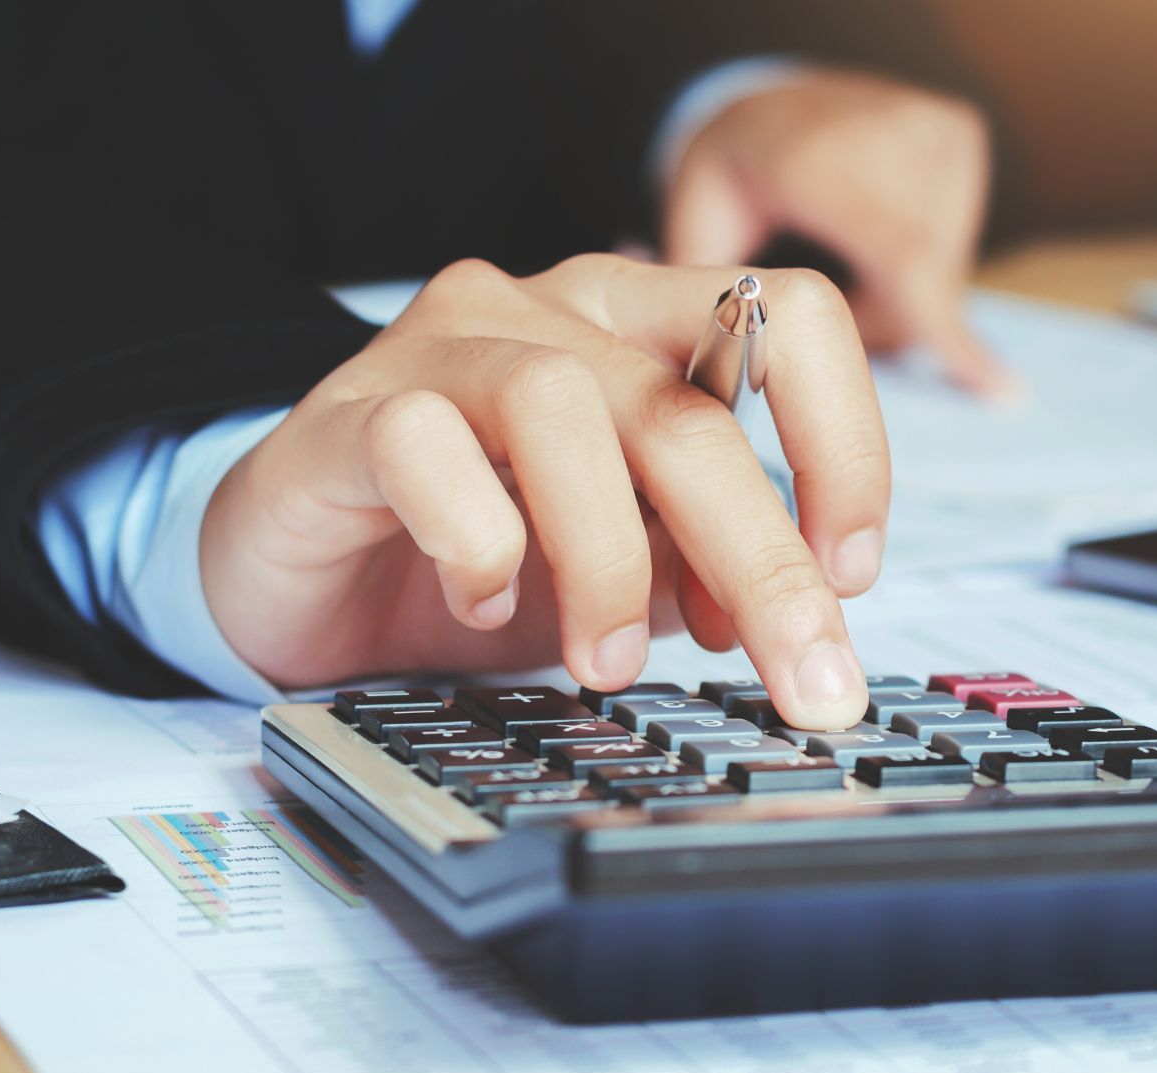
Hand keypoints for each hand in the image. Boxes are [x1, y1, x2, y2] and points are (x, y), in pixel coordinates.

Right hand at [200, 256, 888, 729]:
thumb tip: (803, 620)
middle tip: (799, 677)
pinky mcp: (348, 413)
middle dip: (763, 560)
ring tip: (610, 658)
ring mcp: (446, 346)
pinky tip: (481, 601)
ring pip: (565, 408)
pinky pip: (425, 449)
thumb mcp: (633, 565)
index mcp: (647, 326)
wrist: (306, 576)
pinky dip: (476, 542)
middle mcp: (555, 311)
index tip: (850, 572)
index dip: (846, 444)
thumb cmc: (480, 555)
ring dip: (611, 556)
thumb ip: (711, 567)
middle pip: (691, 407)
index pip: (792, 324)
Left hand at [664, 70, 1017, 399]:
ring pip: (943, 272)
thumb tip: (714, 374)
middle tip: (828, 301)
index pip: (906, 261)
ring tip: (846, 252)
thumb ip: (713, 296)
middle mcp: (895, 131)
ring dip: (897, 294)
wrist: (772, 94)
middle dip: (878, 321)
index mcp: (819, 157)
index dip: (949, 335)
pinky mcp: (964, 136)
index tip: (1005, 392)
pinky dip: (919, 261)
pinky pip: (955, 242)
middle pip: (921, 285)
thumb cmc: (732, 171)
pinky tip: (875, 232)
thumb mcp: (699, 225)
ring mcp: (938, 129)